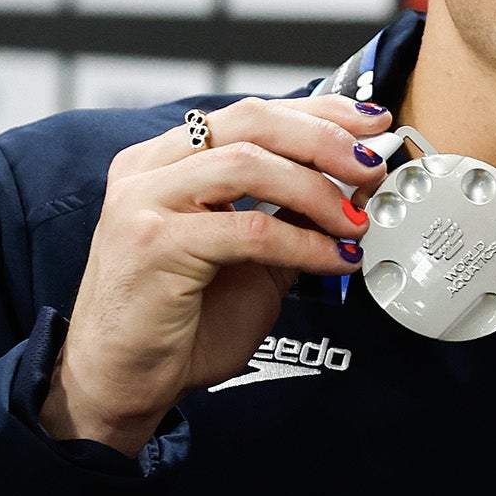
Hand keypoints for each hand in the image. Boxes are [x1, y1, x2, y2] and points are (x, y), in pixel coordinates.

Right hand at [42, 95, 392, 454]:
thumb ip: (292, 219)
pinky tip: (334, 259)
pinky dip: (304, 243)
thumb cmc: (182, 323)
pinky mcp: (154, 243)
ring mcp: (145, 202)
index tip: (370, 123)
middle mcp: (149, 170)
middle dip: (325, 140)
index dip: (319, 113)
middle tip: (371, 167)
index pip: (252, 114)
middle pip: (251, 123)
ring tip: (354, 222)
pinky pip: (249, 228)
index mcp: (168, 160)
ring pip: (249, 164)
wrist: (124, 382)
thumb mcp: (254, 259)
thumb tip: (355, 190)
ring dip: (318, 191)